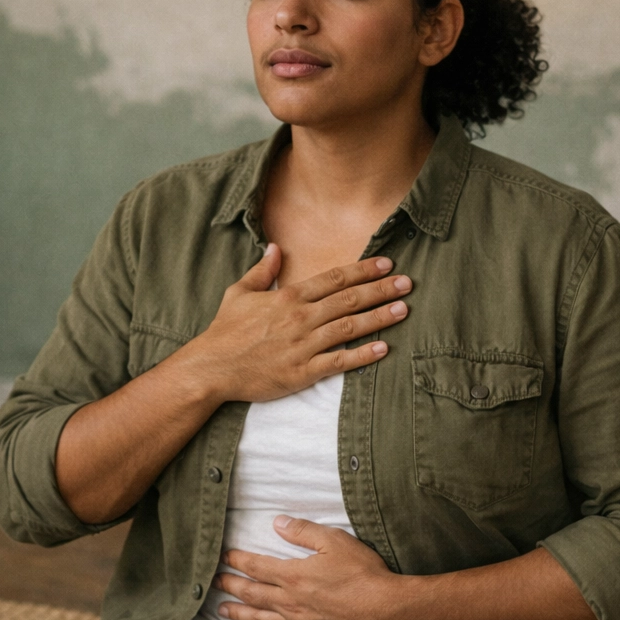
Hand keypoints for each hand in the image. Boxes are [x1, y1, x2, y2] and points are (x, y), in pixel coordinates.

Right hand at [176, 244, 411, 403]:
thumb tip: (275, 247)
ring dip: (380, 318)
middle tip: (408, 283)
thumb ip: (262, 271)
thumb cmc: (224, 331)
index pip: (334, 279)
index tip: (386, 264)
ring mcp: (304, 345)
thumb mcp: (239, 293)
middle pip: (349, 300)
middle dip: (381, 289)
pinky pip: (339, 361)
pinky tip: (383, 348)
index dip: (363, 270)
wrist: (212, 368)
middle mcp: (300, 318)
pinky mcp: (303, 372)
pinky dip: (362, 355)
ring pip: (350, 327)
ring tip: (403, 310)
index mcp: (288, 297)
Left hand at [214, 516, 402, 619]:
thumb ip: (303, 532)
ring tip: (222, 609)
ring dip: (238, 613)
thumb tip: (277, 523)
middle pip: (250, 593)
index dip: (236, 560)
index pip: (255, 566)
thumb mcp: (334, 541)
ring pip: (258, 619)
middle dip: (229, 586)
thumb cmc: (363, 574)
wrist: (385, 610)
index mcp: (292, 575)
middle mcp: (289, 602)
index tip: (223, 557)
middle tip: (212, 583)